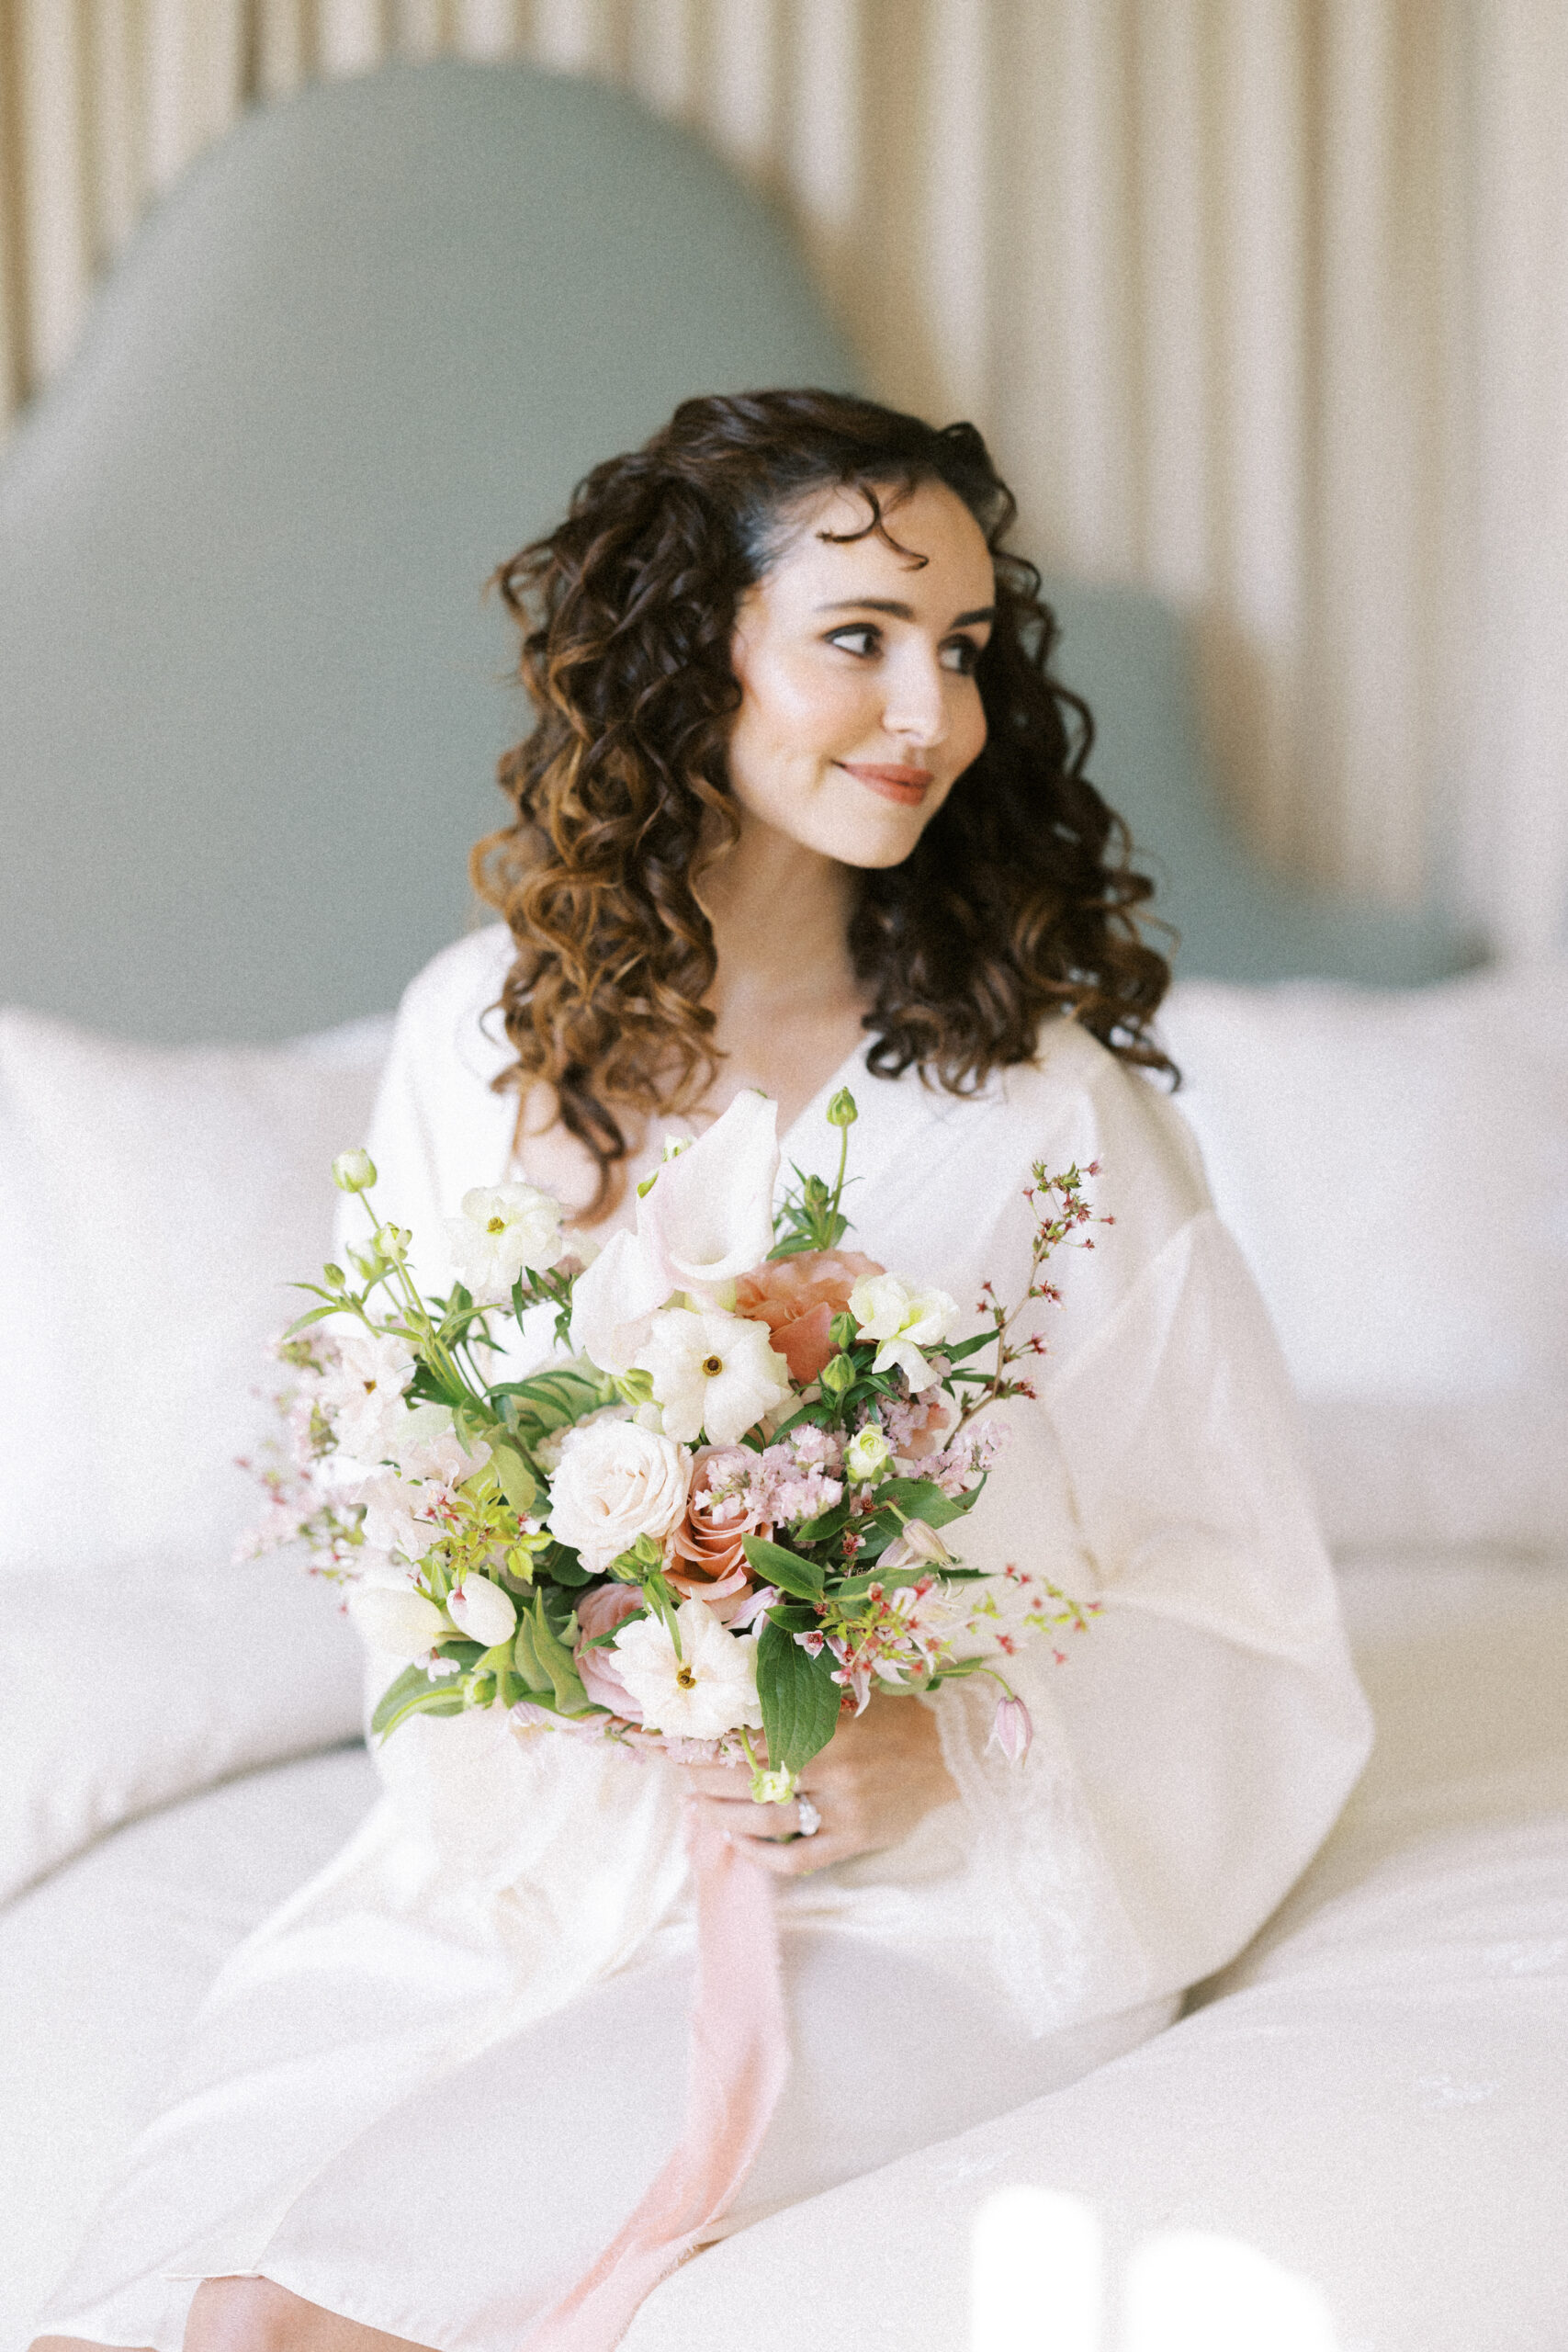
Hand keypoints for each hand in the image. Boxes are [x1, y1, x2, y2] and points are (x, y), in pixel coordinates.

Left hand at [677, 1692, 958, 1875]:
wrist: (949, 1752)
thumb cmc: (893, 1717)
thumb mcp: (847, 1700)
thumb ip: (799, 1706)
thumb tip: (736, 1708)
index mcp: (831, 1730)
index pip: (754, 1741)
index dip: (712, 1745)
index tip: (682, 1742)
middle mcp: (836, 1773)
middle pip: (752, 1781)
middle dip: (706, 1779)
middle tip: (682, 1773)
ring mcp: (845, 1812)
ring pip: (766, 1821)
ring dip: (723, 1815)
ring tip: (699, 1806)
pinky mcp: (854, 1841)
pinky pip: (797, 1858)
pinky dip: (761, 1854)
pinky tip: (739, 1841)